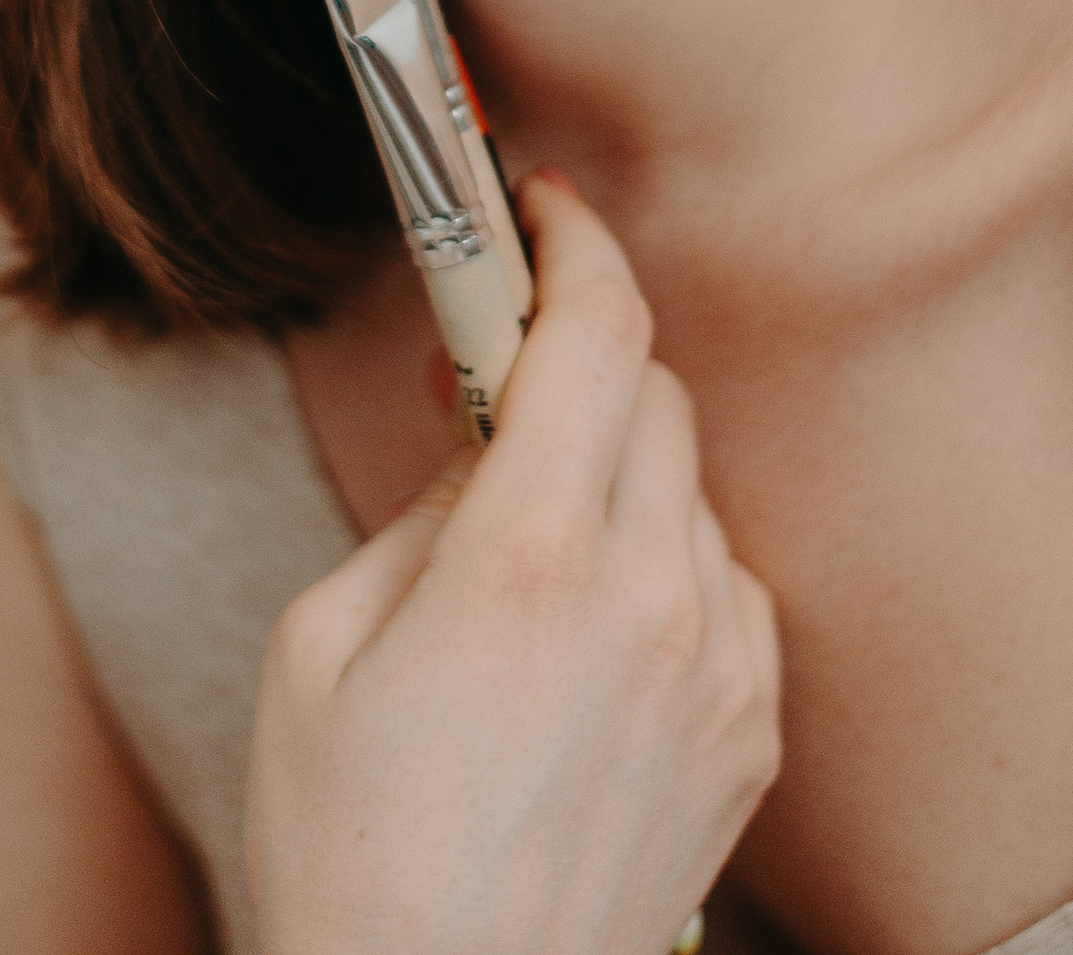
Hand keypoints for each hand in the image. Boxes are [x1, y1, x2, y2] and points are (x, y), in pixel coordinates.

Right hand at [246, 169, 782, 954]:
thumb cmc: (354, 859)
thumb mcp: (320, 647)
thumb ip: (419, 509)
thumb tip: (485, 429)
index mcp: (533, 559)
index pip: (598, 331)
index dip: (573, 246)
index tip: (541, 214)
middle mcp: (654, 598)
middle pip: (655, 391)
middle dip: (581, 362)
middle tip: (500, 387)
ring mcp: (721, 670)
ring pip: (691, 489)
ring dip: (621, 475)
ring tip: (530, 550)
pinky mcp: (752, 733)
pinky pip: (728, 585)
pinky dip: (668, 569)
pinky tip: (594, 633)